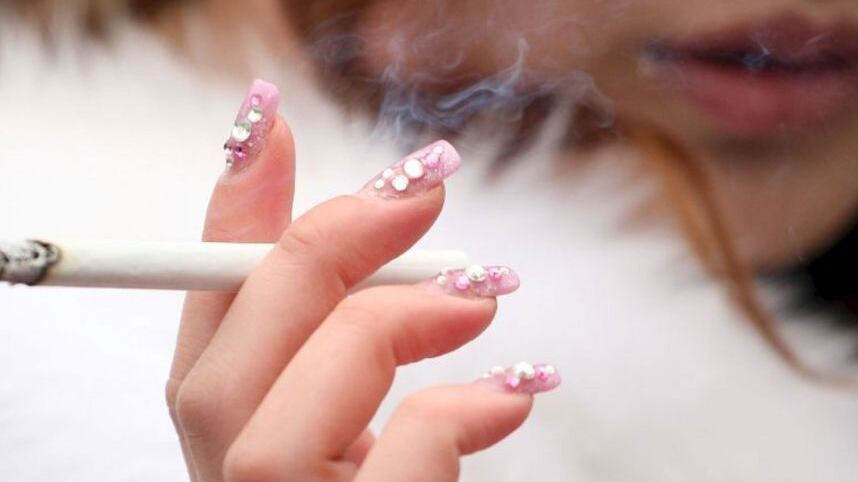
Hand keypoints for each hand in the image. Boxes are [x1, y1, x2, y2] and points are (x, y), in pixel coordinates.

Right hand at [165, 80, 559, 481]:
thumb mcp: (354, 405)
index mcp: (228, 428)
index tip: (266, 121)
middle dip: (325, 250)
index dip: (229, 213)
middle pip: (231, 362)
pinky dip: (457, 414)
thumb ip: (343, 329)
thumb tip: (391, 224)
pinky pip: (391, 474)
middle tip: (422, 189)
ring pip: (277, 432)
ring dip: (386, 330)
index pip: (203, 312)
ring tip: (481, 295)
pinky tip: (514, 390)